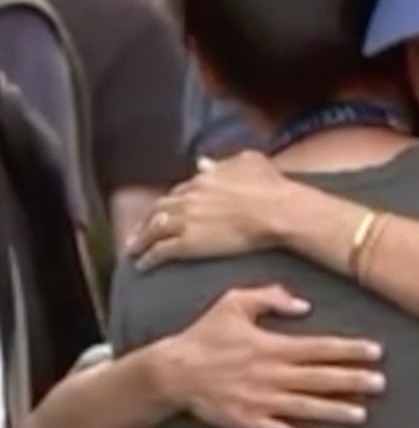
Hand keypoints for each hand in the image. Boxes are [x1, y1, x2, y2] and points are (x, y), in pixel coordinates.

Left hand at [130, 152, 294, 270]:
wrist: (277, 211)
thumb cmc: (271, 187)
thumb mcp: (250, 162)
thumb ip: (223, 162)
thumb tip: (203, 162)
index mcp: (203, 179)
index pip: (179, 192)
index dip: (170, 202)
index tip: (166, 210)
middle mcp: (188, 198)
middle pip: (159, 209)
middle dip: (146, 220)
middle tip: (140, 230)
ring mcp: (185, 221)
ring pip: (153, 230)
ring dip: (140, 240)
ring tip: (134, 249)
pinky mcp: (187, 243)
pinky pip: (160, 252)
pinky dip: (148, 258)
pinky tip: (143, 265)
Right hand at [151, 284, 384, 427]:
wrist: (170, 372)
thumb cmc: (205, 335)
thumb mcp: (234, 302)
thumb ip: (270, 297)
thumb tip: (303, 304)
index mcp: (272, 346)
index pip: (320, 348)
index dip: (350, 349)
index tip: (376, 351)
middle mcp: (271, 374)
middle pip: (320, 378)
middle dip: (353, 380)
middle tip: (382, 383)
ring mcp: (260, 400)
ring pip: (305, 406)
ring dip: (335, 410)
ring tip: (363, 414)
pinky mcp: (246, 421)